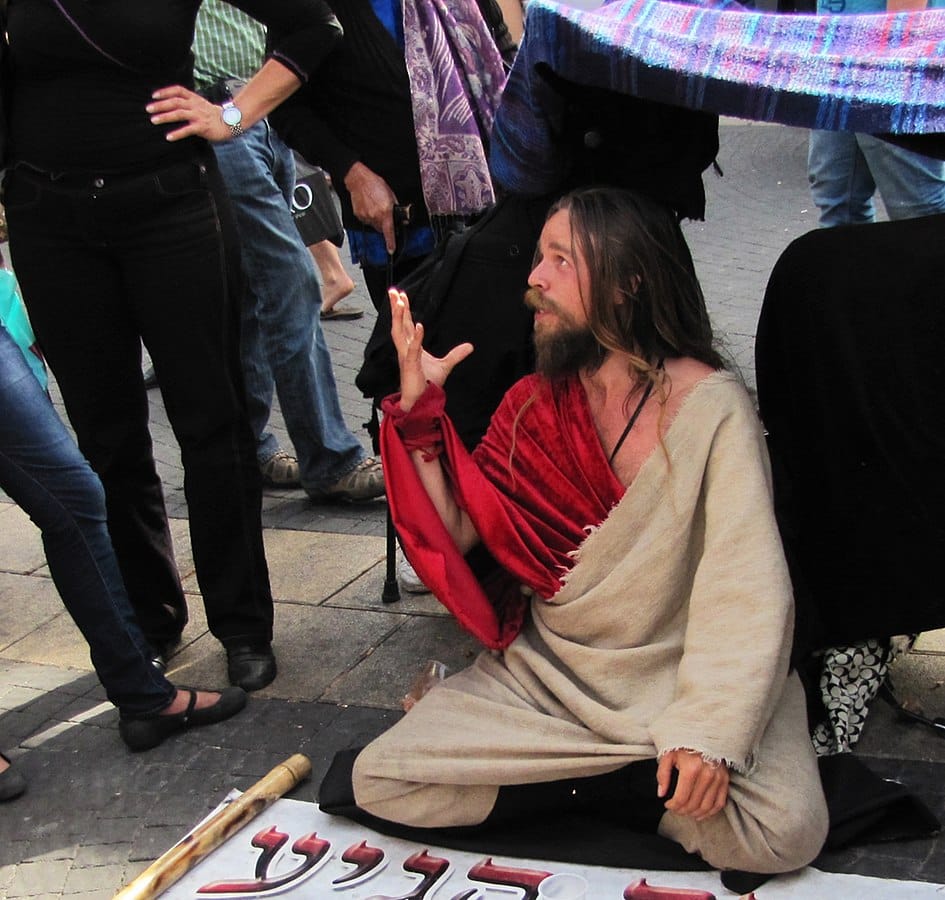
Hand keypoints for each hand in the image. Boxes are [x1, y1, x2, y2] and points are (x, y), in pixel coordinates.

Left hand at [147, 86, 229, 142]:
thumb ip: (189, 103)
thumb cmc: (214, 116)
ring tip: (153, 120)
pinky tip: (168, 137)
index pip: (177, 90)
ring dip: (165, 116)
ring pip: (179, 113)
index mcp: (194, 98)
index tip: (154, 95)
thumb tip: (175, 105)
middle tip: (148, 109)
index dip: (165, 92)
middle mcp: (195, 105)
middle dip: (160, 105)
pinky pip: (187, 129)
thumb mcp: (201, 105)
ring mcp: (198, 116)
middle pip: (175, 101)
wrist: (231, 123)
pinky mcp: (202, 127)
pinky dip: (177, 133)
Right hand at [345, 163, 398, 252]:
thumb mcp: (391, 195)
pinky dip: (368, 216)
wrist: (359, 180)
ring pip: (373, 225)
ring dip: (376, 219)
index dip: (391, 242)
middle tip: (383, 213)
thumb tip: (401, 218)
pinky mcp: (359, 215)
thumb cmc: (375, 184)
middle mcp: (375, 216)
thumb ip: (396, 208)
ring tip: (374, 206)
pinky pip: (366, 221)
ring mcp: (366, 217)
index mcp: (385, 212)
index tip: (391, 249)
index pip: (389, 232)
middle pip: (381, 229)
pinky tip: (368, 206)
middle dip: (384, 224)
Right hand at [389, 288, 472, 411]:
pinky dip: (417, 337)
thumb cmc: (427, 384)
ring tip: (399, 302)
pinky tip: (419, 325)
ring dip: (399, 317)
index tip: (401, 296)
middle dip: (396, 308)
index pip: (405, 325)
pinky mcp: (410, 366)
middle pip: (399, 324)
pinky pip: (413, 349)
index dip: (403, 310)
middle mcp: (405, 350)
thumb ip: (456, 355)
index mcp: (410, 348)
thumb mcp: (445, 366)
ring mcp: (406, 357)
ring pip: (399, 333)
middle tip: (394, 291)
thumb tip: (470, 346)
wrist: (422, 401)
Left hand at [657, 749, 728, 820]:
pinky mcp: (725, 780)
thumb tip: (661, 793)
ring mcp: (718, 778)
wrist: (704, 733)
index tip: (668, 805)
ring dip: (695, 814)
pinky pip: (719, 803)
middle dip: (682, 811)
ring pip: (706, 807)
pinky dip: (710, 812)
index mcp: (691, 769)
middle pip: (693, 804)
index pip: (681, 798)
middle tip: (676, 809)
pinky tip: (701, 813)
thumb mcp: (669, 754)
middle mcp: (706, 775)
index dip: (673, 806)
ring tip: (686, 812)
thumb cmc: (684, 743)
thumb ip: (662, 774)